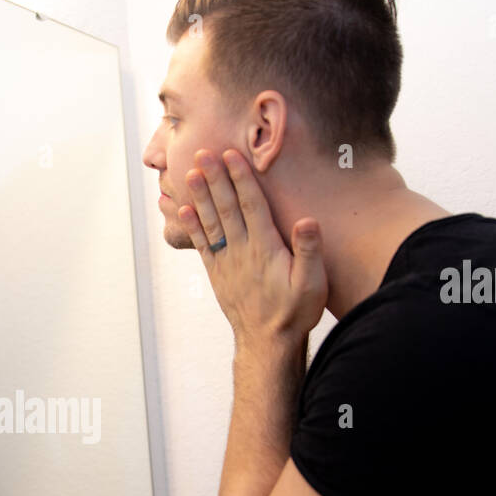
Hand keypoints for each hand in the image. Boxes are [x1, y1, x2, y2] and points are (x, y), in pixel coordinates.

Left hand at [179, 149, 326, 345]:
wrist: (268, 342)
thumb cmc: (295, 311)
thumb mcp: (313, 283)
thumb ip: (309, 251)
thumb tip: (308, 220)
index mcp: (266, 248)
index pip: (252, 206)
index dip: (241, 179)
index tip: (231, 155)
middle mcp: (242, 251)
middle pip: (226, 208)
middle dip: (215, 179)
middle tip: (203, 153)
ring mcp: (227, 262)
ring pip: (211, 223)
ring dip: (200, 197)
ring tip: (190, 173)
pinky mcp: (217, 273)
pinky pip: (201, 244)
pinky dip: (191, 226)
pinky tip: (181, 209)